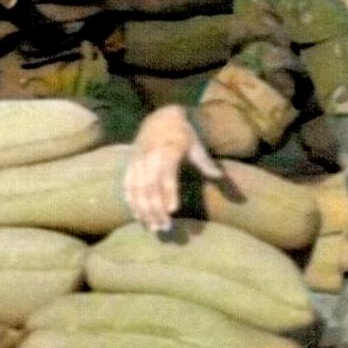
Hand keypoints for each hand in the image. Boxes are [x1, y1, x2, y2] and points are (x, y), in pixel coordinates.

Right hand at [124, 104, 222, 232]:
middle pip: (149, 186)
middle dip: (155, 208)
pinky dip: (132, 202)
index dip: (168, 192)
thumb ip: (206, 164)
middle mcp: (149, 155)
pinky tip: (139, 217)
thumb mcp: (197, 146)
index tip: (173, 210)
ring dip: (143, 210)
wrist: (160, 119)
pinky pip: (127, 186)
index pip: (166, 173)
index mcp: (168, 149)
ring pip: (136, 189)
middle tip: (165, 228)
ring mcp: (137, 161)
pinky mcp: (129, 165)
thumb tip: (219, 177)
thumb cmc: (183, 136)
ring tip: (153, 227)